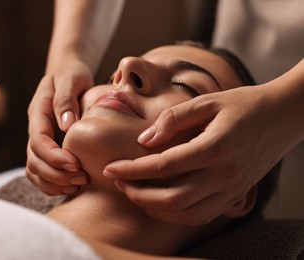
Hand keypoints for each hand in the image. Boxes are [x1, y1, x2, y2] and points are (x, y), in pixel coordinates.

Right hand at [26, 61, 92, 194]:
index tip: (74, 165)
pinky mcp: (47, 148)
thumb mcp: (72, 79)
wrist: (68, 75)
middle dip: (55, 173)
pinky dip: (53, 184)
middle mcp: (35, 128)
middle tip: (81, 178)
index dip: (53, 156)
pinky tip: (72, 186)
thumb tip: (66, 125)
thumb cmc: (72, 75)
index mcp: (38, 112)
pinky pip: (41, 172)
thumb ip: (66, 99)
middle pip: (33, 160)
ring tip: (79, 184)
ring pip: (34, 170)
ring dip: (53, 182)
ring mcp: (39, 140)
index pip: (38, 140)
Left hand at [104, 86, 292, 224]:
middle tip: (118, 181)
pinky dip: (176, 213)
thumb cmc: (245, 104)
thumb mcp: (208, 101)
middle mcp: (224, 174)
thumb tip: (144, 140)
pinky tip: (160, 201)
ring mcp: (232, 188)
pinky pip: (202, 215)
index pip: (163, 166)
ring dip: (154, 207)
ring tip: (134, 192)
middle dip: (137, 193)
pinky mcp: (236, 194)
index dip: (132, 169)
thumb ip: (173, 119)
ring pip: (186, 213)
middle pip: (171, 198)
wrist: (285, 116)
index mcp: (215, 147)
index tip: (110, 167)